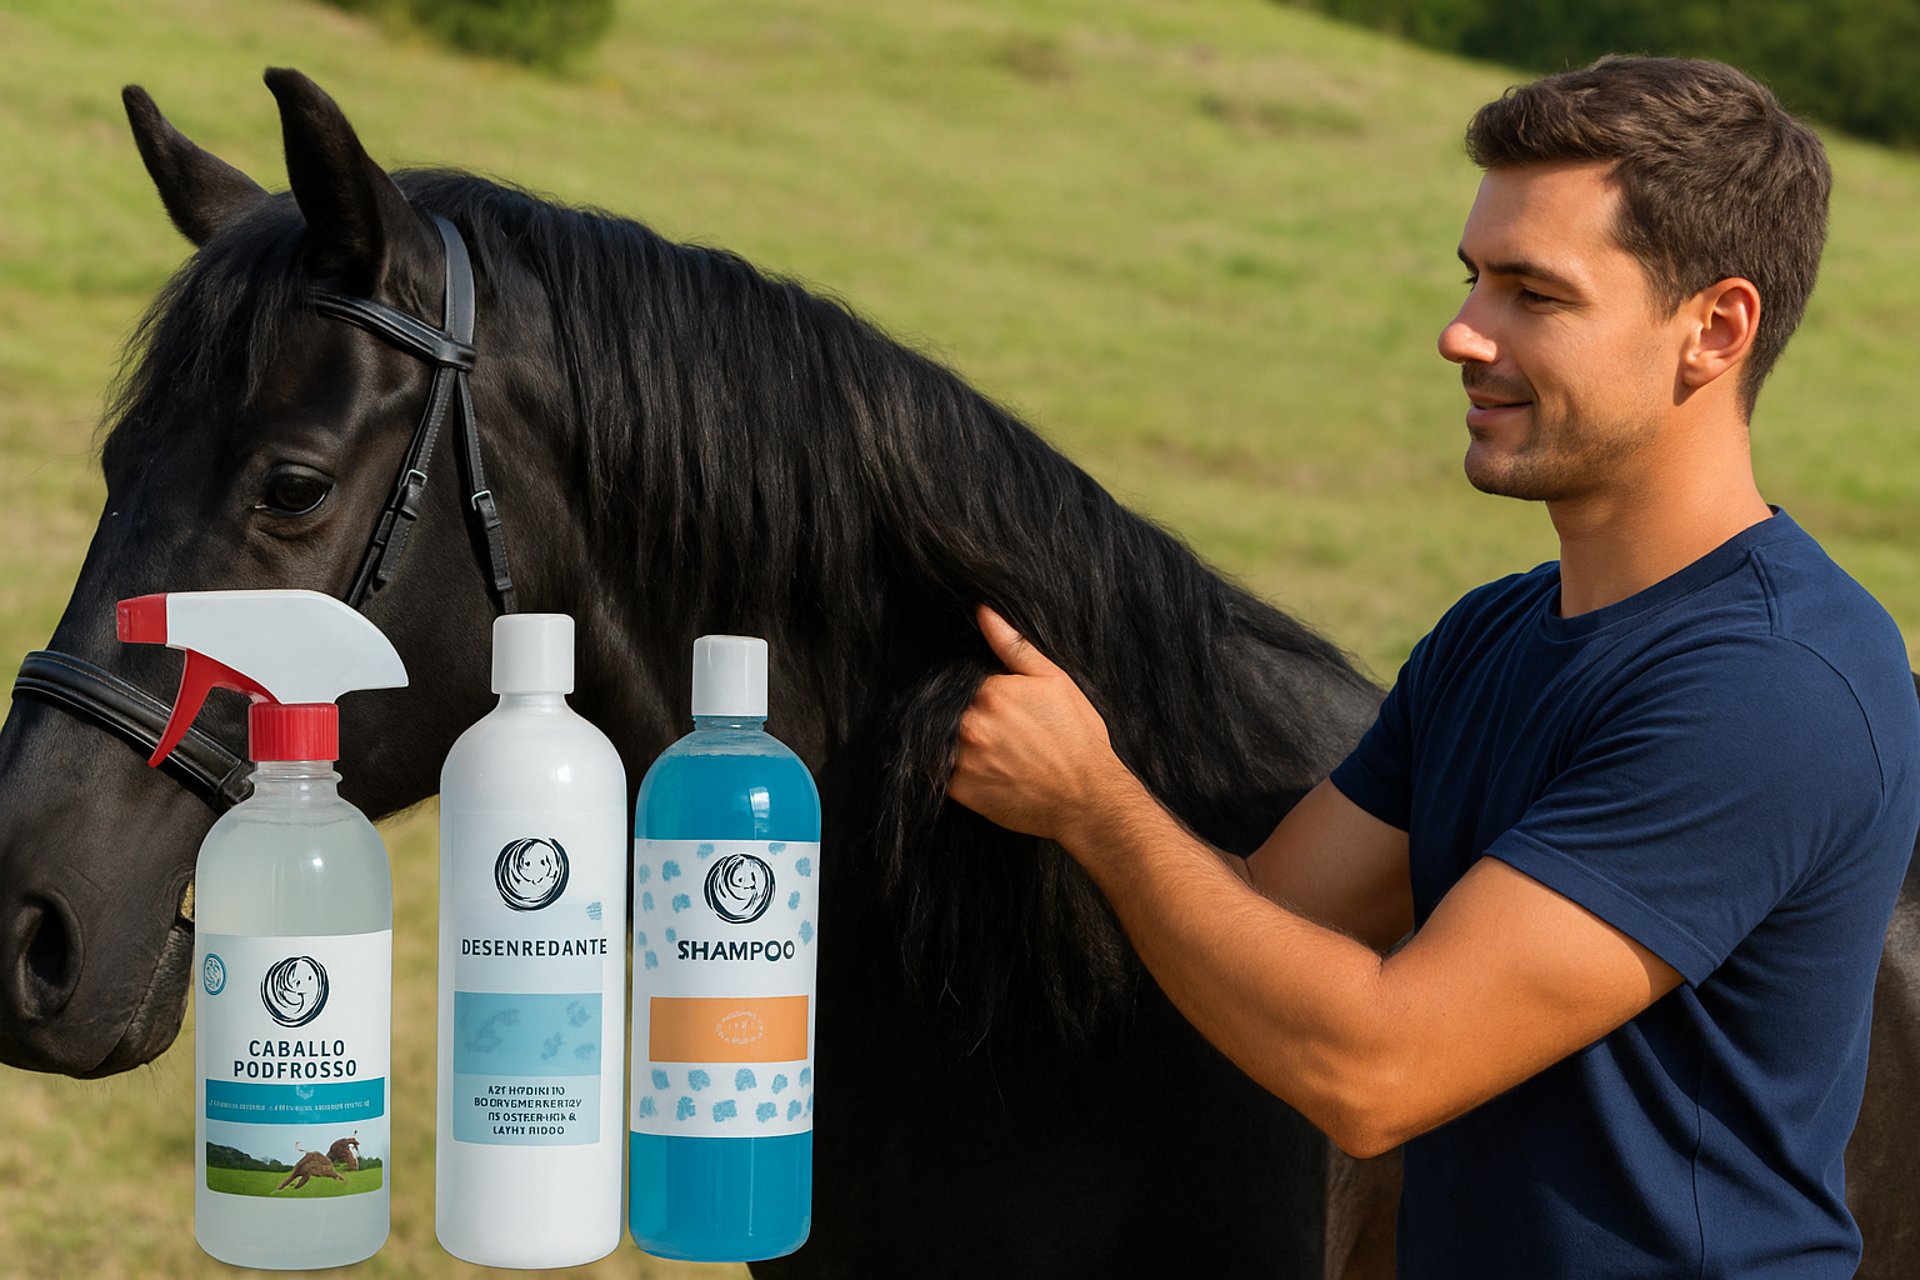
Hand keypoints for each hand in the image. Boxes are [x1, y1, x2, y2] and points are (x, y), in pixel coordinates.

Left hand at [948, 604, 1138, 843]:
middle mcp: (971, 723)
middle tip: (1004, 737)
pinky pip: (941, 774)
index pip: (965, 684)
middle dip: (969, 720)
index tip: (1003, 712)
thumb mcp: (1055, 682)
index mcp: (991, 691)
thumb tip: (982, 612)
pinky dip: (957, 773)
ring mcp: (963, 758)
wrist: (1089, 798)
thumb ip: (1014, 646)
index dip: (981, 696)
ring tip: (995, 756)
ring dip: (958, 745)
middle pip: (951, 711)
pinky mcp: (960, 790)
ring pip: (942, 741)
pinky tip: (986, 774)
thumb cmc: (1078, 739)